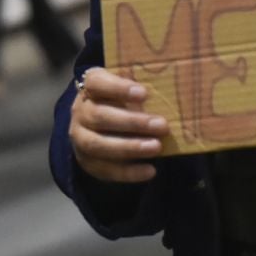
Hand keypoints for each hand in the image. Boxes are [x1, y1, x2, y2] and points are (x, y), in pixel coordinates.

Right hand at [69, 68, 169, 182]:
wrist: (100, 126)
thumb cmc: (122, 101)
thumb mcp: (128, 88)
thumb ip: (142, 87)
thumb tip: (174, 84)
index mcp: (90, 87)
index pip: (97, 83)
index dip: (118, 88)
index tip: (144, 93)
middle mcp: (81, 112)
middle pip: (100, 116)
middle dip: (132, 122)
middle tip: (161, 126)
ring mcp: (80, 138)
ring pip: (98, 145)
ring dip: (129, 147)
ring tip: (156, 147)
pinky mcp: (87, 162)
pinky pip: (105, 169)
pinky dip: (129, 172)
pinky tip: (150, 170)